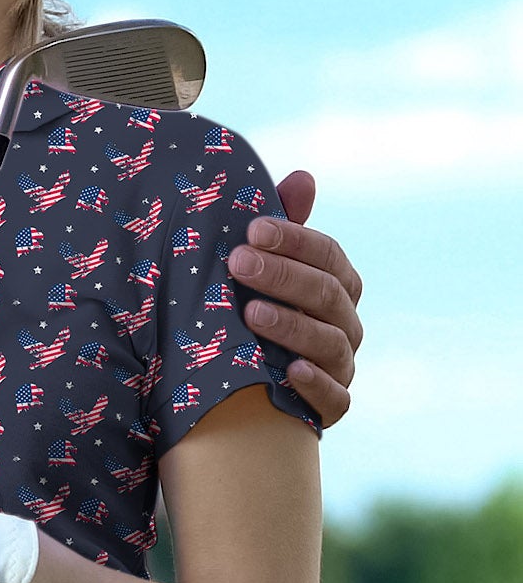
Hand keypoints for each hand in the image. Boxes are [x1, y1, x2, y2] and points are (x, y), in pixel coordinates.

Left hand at [227, 170, 362, 427]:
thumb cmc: (253, 305)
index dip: (294, 240)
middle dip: (283, 276)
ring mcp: (341, 365)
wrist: (243, 379)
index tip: (252, 229)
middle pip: (326, 295)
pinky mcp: (331, 406)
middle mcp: (345, 322)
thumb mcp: (262, 265)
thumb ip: (282, 226)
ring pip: (330, 343)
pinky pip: (335, 399)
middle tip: (238, 263)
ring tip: (251, 314)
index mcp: (335, 283)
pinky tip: (289, 372)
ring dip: (292, 327)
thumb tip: (303, 176)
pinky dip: (316, 385)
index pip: (328, 255)